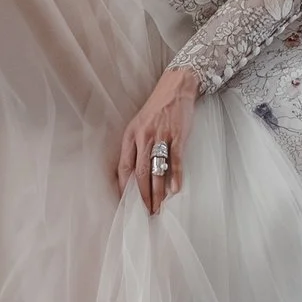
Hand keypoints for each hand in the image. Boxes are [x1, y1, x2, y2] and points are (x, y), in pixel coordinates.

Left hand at [117, 67, 200, 210]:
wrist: (176, 88)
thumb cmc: (157, 108)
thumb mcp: (139, 124)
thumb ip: (136, 146)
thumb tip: (135, 172)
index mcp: (131, 135)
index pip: (123, 166)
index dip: (124, 187)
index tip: (127, 203)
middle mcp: (143, 137)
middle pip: (140, 174)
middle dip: (142, 197)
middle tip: (145, 213)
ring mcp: (161, 136)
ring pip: (157, 171)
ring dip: (158, 193)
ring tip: (158, 208)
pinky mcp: (177, 135)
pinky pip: (175, 160)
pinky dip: (175, 177)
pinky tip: (175, 190)